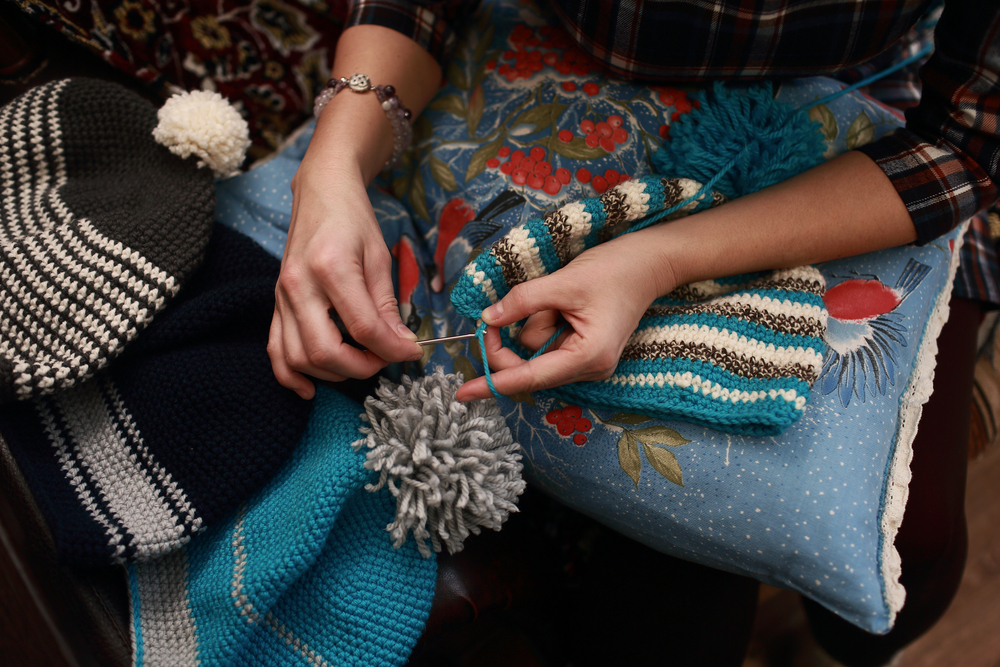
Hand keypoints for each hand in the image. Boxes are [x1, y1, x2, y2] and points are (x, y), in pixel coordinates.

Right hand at [268, 161, 421, 398]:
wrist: (320, 193)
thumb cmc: (354, 220)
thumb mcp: (379, 256)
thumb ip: (387, 304)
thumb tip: (402, 344)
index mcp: (331, 268)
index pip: (363, 327)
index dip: (392, 349)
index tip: (413, 352)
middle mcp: (299, 285)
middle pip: (325, 351)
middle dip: (362, 367)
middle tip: (385, 359)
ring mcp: (281, 297)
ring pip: (298, 358)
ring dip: (333, 373)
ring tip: (361, 363)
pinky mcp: (276, 304)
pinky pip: (275, 351)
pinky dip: (290, 376)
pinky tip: (310, 389)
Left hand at [455, 231, 676, 400]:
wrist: (649, 263)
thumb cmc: (614, 271)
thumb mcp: (563, 282)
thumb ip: (523, 301)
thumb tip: (487, 319)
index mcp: (587, 357)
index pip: (529, 377)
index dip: (492, 383)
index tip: (462, 392)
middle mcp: (588, 368)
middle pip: (528, 367)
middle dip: (512, 339)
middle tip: (498, 312)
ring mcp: (586, 362)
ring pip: (535, 351)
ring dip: (535, 322)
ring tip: (560, 298)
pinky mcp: (582, 351)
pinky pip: (546, 343)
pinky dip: (544, 322)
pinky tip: (563, 306)